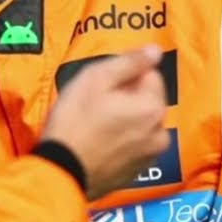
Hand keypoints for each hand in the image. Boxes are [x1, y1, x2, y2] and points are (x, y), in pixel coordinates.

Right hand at [39, 44, 169, 199]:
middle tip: (95, 102)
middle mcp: (160, 133)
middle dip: (127, 96)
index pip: (149, 74)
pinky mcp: (136, 172)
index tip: (101, 83)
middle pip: (147, 100)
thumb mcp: (96, 79)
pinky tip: (99, 140)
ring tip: (96, 122)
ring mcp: (149, 156)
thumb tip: (155, 50)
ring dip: (126, 118)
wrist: (62, 170)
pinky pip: (134, 144)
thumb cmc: (75, 119)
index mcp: (152, 107)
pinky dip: (122, 138)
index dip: (124, 74)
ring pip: (141, 123)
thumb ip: (129, 62)